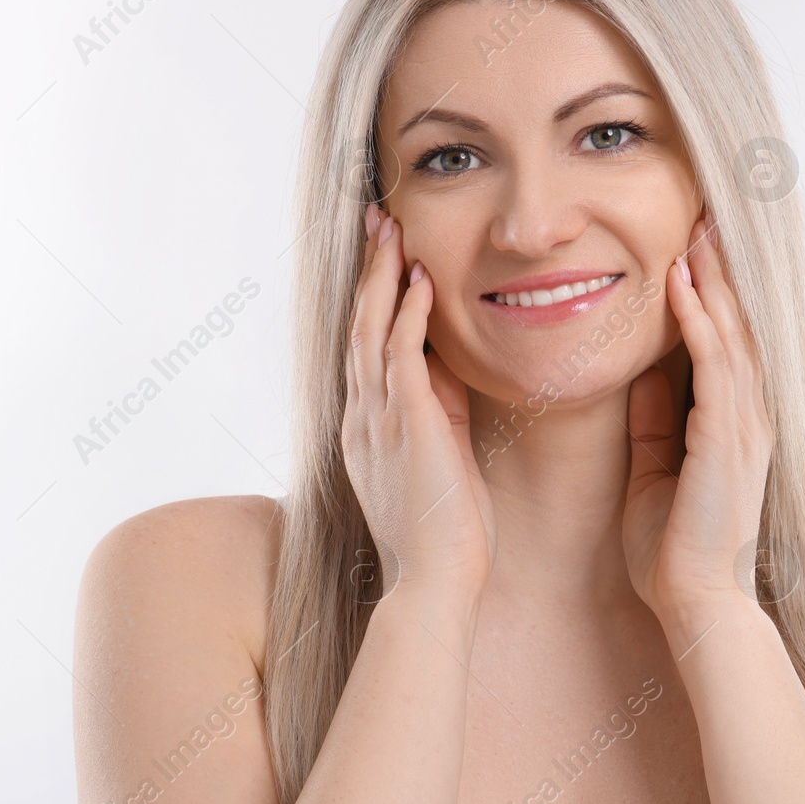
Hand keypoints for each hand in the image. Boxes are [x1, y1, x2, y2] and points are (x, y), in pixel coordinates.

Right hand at [342, 203, 496, 599]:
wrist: (435, 582)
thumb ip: (433, 413)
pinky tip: (420, 280)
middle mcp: (362, 417)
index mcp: (366, 428)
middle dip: (369, 270)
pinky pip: (401, 356)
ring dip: (382, 277)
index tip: (382, 256)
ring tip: (392, 230)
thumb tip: (445, 369)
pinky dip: (408, 314)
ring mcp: (378, 420)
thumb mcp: (434, 460)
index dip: (371, 297)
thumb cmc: (444, 533)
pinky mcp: (406, 425)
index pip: (364, 347)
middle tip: (376, 221)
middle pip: (358, 325)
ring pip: (371, 330)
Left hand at [622, 214, 773, 613]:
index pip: (728, 339)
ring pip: (733, 329)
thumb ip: (655, 421)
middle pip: (739, 321)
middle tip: (702, 210)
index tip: (693, 243)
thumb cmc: (674, 546)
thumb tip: (644, 373)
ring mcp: (746, 422)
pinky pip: (715, 361)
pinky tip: (679, 282)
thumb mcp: (655, 469)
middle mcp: (749, 413)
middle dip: (720, 266)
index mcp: (733, 422)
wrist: (694, 600)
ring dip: (712, 276)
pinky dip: (697, 317)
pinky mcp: (728, 435)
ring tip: (695, 226)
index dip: (713, 289)